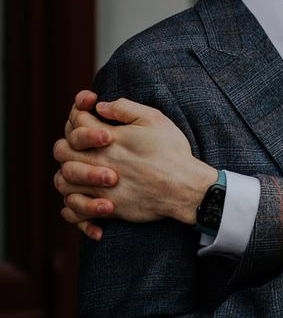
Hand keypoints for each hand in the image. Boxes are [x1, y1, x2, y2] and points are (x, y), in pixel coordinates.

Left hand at [53, 92, 216, 239]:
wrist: (184, 187)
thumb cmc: (172, 151)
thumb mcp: (154, 119)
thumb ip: (125, 108)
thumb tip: (101, 106)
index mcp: (110, 139)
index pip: (77, 121)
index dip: (78, 110)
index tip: (88, 109)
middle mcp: (100, 162)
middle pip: (62, 150)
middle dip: (68, 141)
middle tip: (82, 141)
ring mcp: (101, 187)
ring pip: (63, 181)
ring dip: (67, 172)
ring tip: (79, 168)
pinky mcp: (108, 208)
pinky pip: (75, 211)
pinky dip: (72, 206)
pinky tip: (81, 198)